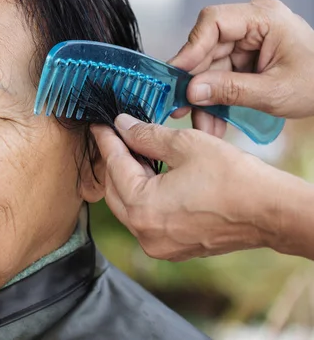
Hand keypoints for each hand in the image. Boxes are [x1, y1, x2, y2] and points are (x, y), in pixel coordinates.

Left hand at [91, 115, 288, 260]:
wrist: (271, 212)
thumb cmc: (234, 179)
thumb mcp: (185, 145)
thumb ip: (146, 135)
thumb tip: (124, 126)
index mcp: (143, 209)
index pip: (114, 166)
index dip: (107, 140)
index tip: (100, 125)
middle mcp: (145, 234)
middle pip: (115, 189)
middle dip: (116, 160)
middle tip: (119, 135)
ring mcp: (158, 245)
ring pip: (129, 205)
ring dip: (129, 178)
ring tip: (137, 151)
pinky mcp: (173, 248)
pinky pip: (146, 218)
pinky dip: (144, 196)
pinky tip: (153, 175)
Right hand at [169, 0, 313, 136]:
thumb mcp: (274, 92)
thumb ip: (230, 90)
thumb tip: (192, 91)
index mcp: (264, 17)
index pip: (214, 22)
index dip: (191, 48)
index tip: (177, 74)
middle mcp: (251, 24)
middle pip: (207, 48)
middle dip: (195, 83)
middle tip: (180, 108)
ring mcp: (247, 41)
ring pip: (210, 67)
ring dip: (204, 97)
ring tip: (202, 125)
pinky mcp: (244, 58)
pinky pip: (220, 76)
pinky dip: (215, 99)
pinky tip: (212, 121)